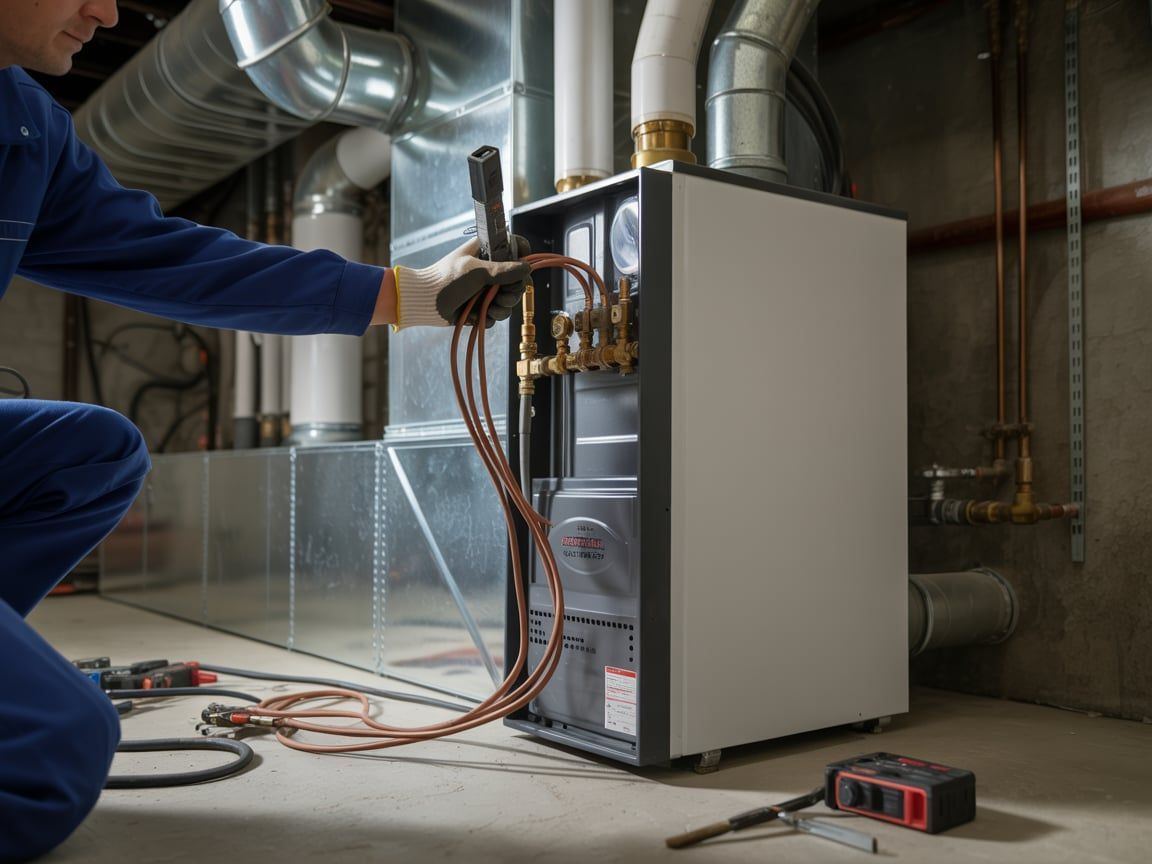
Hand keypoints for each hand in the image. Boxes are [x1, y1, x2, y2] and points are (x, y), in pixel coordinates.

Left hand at [393, 236, 529, 328]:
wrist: (426, 302)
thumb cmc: (447, 279)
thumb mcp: (477, 271)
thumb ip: (504, 270)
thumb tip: (528, 267)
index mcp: (488, 251)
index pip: (516, 248)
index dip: (523, 257)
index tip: (522, 269)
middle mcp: (490, 269)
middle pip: (518, 280)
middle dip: (512, 292)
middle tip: (502, 296)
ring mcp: (487, 288)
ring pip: (509, 300)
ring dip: (502, 307)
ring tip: (488, 308)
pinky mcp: (482, 306)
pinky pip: (497, 313)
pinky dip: (489, 316)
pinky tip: (477, 315)